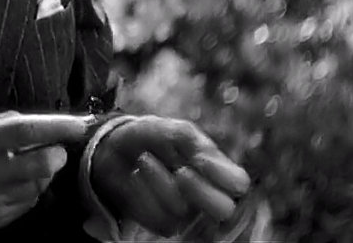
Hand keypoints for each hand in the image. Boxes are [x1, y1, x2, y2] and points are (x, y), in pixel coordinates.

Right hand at [0, 111, 92, 240]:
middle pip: (43, 164)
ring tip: (27, 164)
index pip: (28, 130)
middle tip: (53, 145)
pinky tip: (13, 183)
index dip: (58, 126)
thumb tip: (26, 122)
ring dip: (42, 173)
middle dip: (56, 153)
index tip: (79, 122)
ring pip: (37, 187)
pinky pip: (24, 206)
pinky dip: (28, 192)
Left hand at [91, 115, 250, 238]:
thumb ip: (190, 139)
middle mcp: (204, 194)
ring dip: (159, 180)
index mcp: (214, 170)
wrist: (114, 148)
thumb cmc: (149, 137)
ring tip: (144, 159)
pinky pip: (158, 217)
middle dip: (200, 190)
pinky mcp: (162, 223)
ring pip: (182, 210)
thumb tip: (206, 159)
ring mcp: (185, 212)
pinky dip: (142, 193)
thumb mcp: (171, 129)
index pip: (239, 183)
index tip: (200, 158)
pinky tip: (136, 177)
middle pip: (224, 209)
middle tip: (180, 172)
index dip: (225, 175)